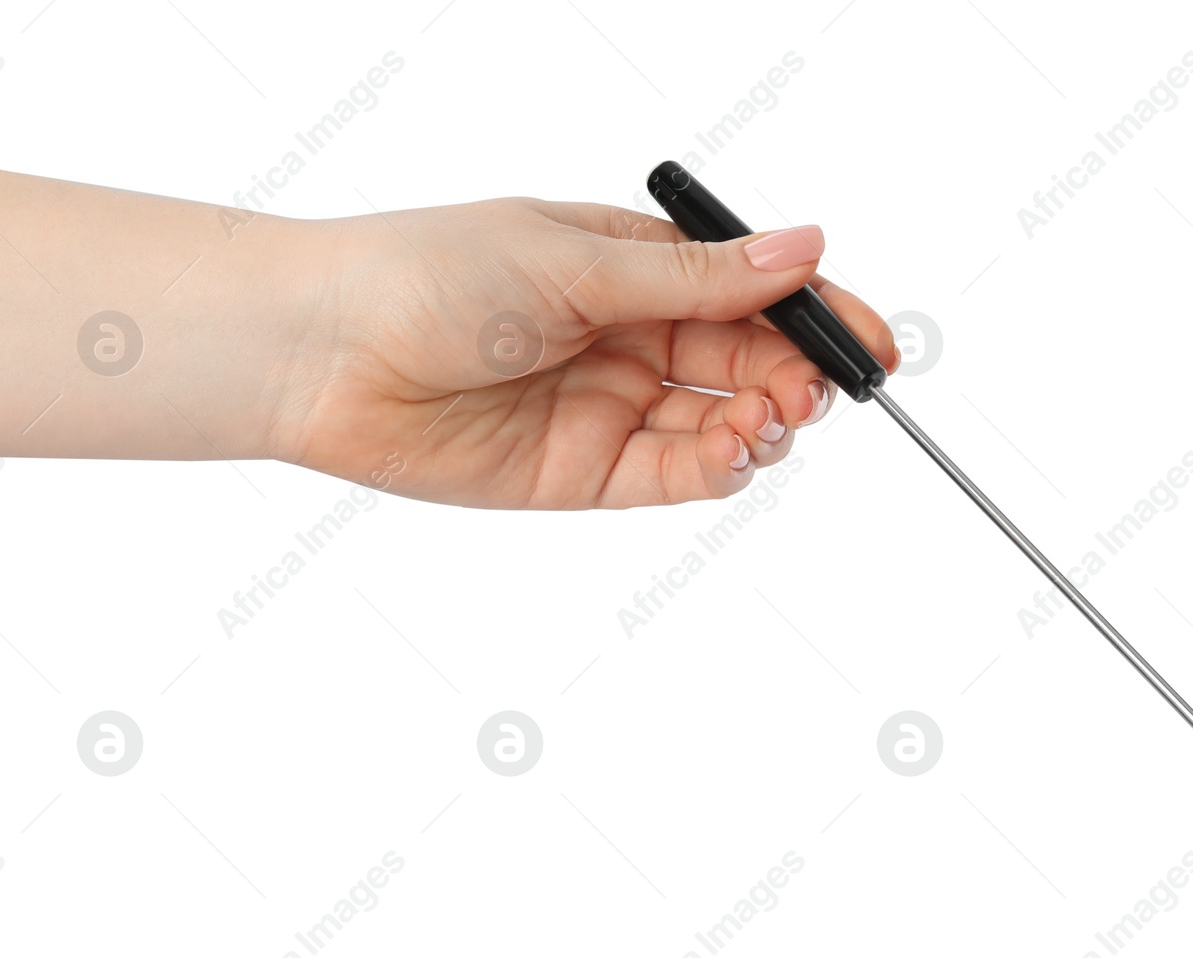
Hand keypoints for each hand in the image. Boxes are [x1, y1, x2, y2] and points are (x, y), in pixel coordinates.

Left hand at [274, 198, 899, 508]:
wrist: (322, 353)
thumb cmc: (426, 274)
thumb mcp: (576, 262)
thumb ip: (695, 277)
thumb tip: (804, 246)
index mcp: (632, 267)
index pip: (751, 292)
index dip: (816, 317)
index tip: (869, 343)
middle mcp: (629, 337)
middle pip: (747, 362)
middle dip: (794, 378)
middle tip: (811, 391)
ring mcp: (609, 407)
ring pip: (719, 425)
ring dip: (759, 427)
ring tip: (761, 421)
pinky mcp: (582, 474)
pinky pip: (671, 476)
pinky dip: (713, 469)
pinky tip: (726, 452)